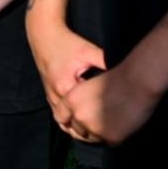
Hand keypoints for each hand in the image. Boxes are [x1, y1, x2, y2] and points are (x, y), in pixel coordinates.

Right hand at [26, 16, 106, 140]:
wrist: (43, 35)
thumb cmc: (66, 43)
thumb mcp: (87, 51)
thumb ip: (103, 61)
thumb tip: (124, 70)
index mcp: (65, 86)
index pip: (81, 111)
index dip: (96, 118)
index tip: (111, 121)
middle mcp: (55, 94)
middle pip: (70, 120)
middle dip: (86, 127)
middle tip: (104, 133)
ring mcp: (50, 94)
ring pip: (62, 119)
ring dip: (75, 125)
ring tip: (94, 130)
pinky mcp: (48, 92)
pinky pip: (58, 112)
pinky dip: (68, 118)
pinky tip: (81, 119)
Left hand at [62, 64, 159, 146]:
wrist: (138, 83)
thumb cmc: (116, 79)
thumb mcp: (88, 86)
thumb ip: (79, 103)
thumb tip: (76, 117)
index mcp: (71, 100)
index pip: (60, 117)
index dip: (67, 120)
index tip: (72, 122)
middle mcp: (79, 116)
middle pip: (76, 131)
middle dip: (83, 128)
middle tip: (94, 123)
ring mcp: (94, 128)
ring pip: (91, 138)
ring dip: (96, 133)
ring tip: (107, 122)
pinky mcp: (110, 138)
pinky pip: (107, 142)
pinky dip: (111, 136)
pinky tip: (118, 125)